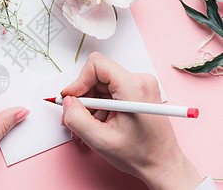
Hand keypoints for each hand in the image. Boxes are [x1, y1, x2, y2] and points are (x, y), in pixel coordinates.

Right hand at [61, 52, 201, 189]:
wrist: (162, 164)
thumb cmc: (141, 155)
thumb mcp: (100, 141)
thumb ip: (76, 118)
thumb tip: (66, 102)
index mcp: (133, 87)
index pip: (96, 65)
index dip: (79, 81)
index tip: (72, 98)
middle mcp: (139, 80)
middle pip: (96, 76)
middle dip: (82, 97)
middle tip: (76, 117)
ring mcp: (139, 85)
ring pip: (100, 84)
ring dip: (90, 105)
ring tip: (90, 126)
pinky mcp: (136, 91)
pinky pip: (108, 91)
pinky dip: (99, 106)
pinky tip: (100, 123)